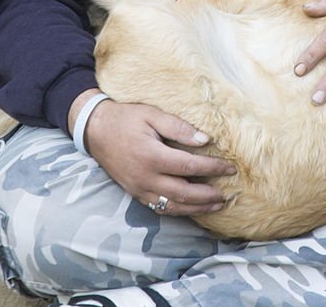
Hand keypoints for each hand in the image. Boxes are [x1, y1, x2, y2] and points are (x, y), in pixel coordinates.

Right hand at [71, 91, 236, 215]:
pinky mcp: (135, 194)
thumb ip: (179, 127)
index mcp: (152, 156)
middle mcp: (146, 177)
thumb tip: (205, 140)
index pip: (190, 167)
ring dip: (196, 208)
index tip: (230, 168)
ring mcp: (139, 189)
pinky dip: (178, 210)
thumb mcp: (152, 114)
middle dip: (208, 195)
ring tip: (216, 205)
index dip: (213, 169)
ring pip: (172, 206)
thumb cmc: (126, 118)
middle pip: (184, 193)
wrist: (95, 130)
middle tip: (227, 194)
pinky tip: (192, 207)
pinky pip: (159, 208)